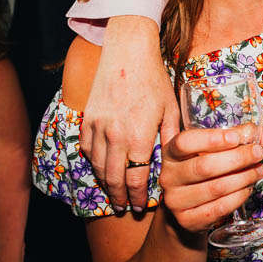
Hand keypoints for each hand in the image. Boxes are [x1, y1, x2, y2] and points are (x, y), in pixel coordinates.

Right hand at [81, 17, 177, 211]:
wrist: (127, 52)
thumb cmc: (153, 80)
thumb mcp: (170, 109)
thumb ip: (171, 139)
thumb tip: (176, 162)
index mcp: (137, 137)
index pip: (136, 179)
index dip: (138, 197)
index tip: (141, 206)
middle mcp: (114, 136)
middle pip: (113, 178)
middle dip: (120, 197)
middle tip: (126, 208)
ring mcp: (97, 127)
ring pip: (97, 166)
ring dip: (105, 183)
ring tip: (114, 194)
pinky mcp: (87, 119)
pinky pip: (86, 149)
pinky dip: (93, 163)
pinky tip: (101, 169)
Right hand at [160, 125, 262, 232]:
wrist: (187, 208)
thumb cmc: (203, 170)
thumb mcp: (213, 150)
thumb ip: (240, 138)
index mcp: (171, 153)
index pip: (185, 142)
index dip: (212, 139)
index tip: (236, 137)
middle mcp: (169, 176)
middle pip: (204, 167)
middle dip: (237, 159)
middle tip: (258, 153)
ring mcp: (176, 201)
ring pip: (215, 188)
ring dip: (243, 178)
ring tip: (259, 170)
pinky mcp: (188, 220)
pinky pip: (219, 208)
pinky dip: (238, 197)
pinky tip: (248, 188)